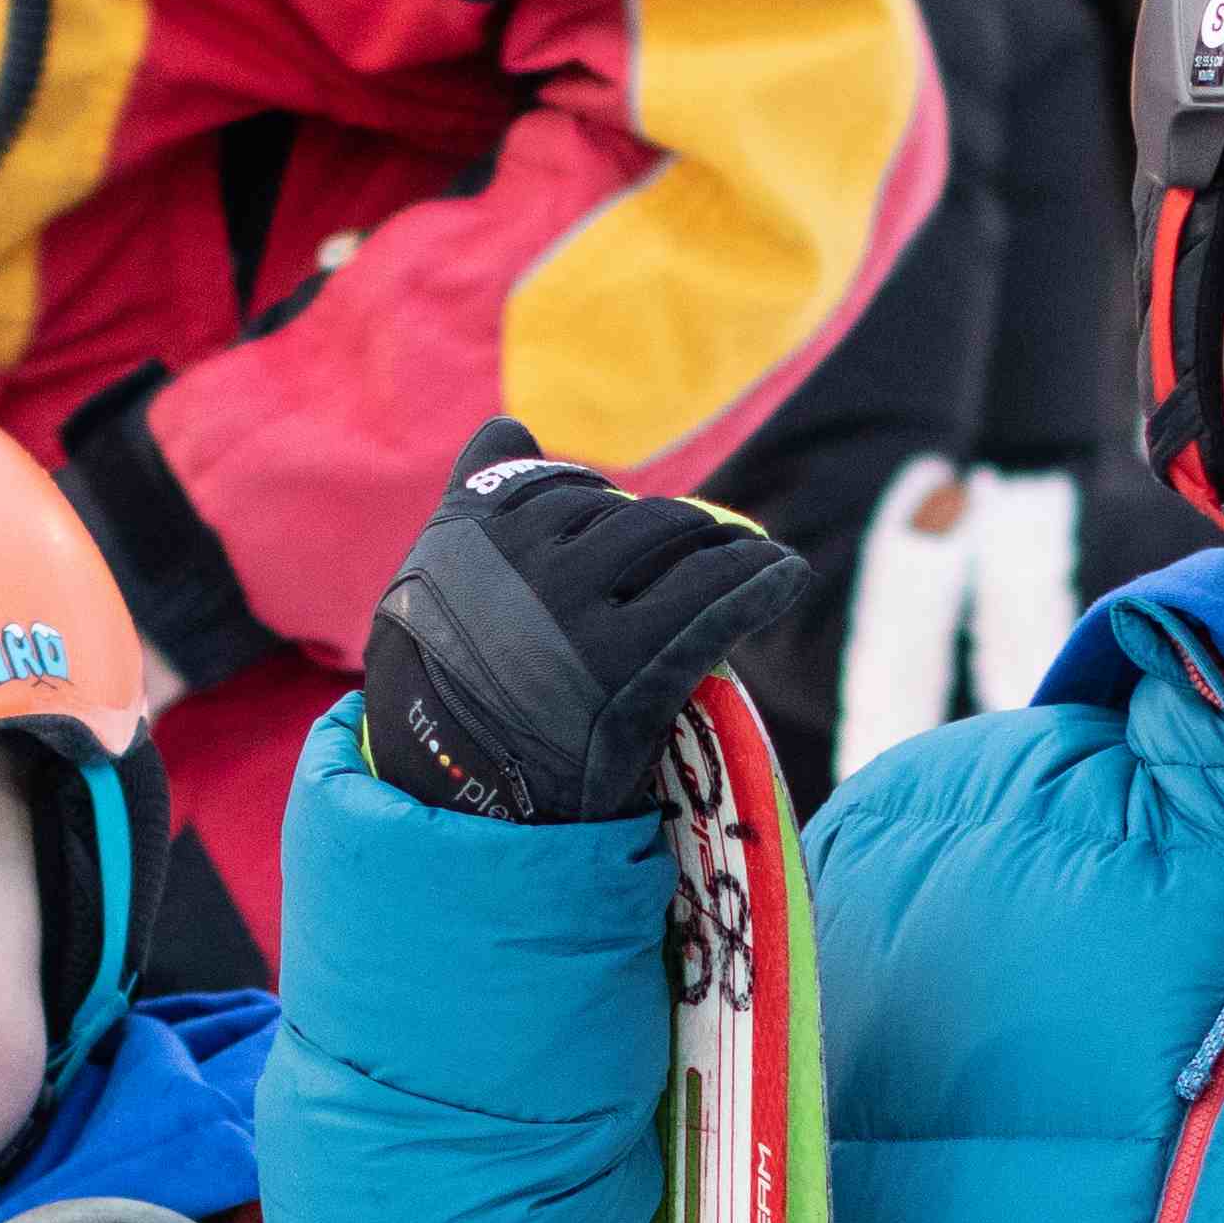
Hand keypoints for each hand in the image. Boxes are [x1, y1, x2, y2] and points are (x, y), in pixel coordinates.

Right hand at [358, 419, 817, 822]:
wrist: (460, 797)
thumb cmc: (452, 687)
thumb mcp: (435, 584)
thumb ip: (472, 496)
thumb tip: (510, 424)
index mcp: (470, 532)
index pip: (564, 489)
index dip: (604, 507)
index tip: (632, 530)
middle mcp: (521, 564)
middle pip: (628, 517)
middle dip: (674, 529)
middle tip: (705, 545)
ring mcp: (575, 616)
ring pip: (676, 544)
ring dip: (724, 544)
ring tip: (751, 555)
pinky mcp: (627, 668)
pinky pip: (714, 601)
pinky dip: (761, 582)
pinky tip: (788, 575)